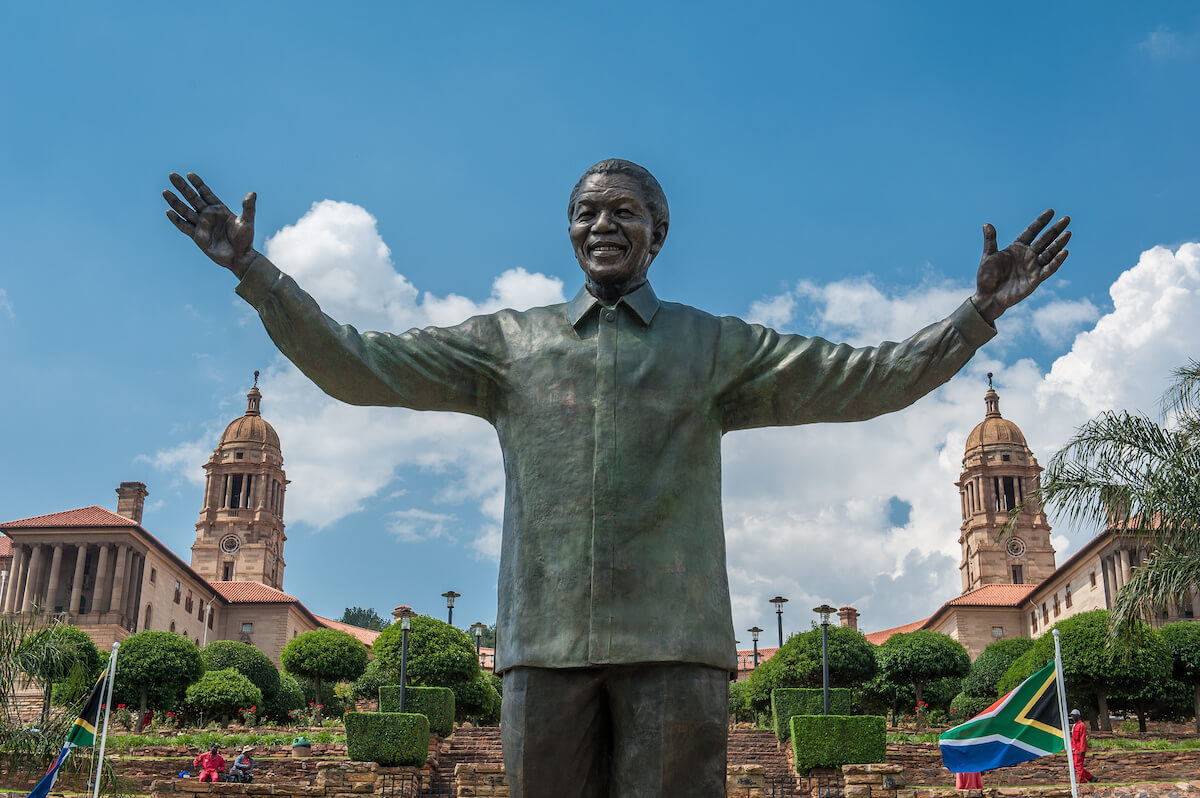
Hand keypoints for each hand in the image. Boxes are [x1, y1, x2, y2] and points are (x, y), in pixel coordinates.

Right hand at [163, 172, 257, 278]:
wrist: (240, 257)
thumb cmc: (245, 240)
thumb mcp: (247, 222)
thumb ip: (248, 207)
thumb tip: (252, 193)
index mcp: (219, 209)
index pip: (206, 193)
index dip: (198, 183)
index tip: (189, 174)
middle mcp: (208, 215)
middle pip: (192, 197)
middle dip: (182, 187)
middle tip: (172, 175)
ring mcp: (202, 225)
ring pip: (185, 210)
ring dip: (175, 201)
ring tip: (165, 191)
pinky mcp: (197, 236)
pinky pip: (184, 226)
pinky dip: (176, 220)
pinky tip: (169, 212)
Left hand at [971, 209, 1069, 323]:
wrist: (988, 297)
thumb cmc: (987, 277)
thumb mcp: (988, 256)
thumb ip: (991, 241)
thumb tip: (987, 224)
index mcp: (1017, 248)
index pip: (1031, 232)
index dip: (1041, 222)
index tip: (1051, 211)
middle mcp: (1027, 255)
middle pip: (1044, 239)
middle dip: (1055, 230)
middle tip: (1066, 219)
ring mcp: (1033, 266)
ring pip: (1049, 252)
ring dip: (1059, 243)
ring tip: (1068, 233)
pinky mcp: (1036, 279)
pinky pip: (1049, 268)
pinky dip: (1057, 261)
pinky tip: (1065, 252)